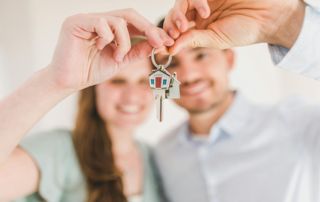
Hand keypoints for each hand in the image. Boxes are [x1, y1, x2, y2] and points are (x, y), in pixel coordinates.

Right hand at [48, 9, 173, 90]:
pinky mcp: (76, 22)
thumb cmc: (91, 71)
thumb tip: (157, 43)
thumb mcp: (121, 61)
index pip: (134, 22)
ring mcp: (87, 18)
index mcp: (109, 27)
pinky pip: (101, 23)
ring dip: (124, 42)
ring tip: (117, 57)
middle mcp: (98, 19)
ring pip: (118, 20)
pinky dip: (108, 38)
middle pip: (129, 14)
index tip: (166, 41)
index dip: (151, 30)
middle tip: (160, 42)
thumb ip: (137, 51)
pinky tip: (100, 48)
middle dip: (148, 28)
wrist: (69, 82)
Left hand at [164, 0, 305, 53]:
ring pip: (181, 2)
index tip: (164, 45)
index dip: (168, 36)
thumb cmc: (244, 30)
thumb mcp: (216, 40)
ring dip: (178, 14)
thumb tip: (170, 50)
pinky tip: (205, 12)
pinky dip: (195, 2)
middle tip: (174, 34)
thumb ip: (193, 41)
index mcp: (199, 27)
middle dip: (170, 25)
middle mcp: (199, 12)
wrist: (268, 16)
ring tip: (184, 25)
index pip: (176, 29)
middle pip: (175, 14)